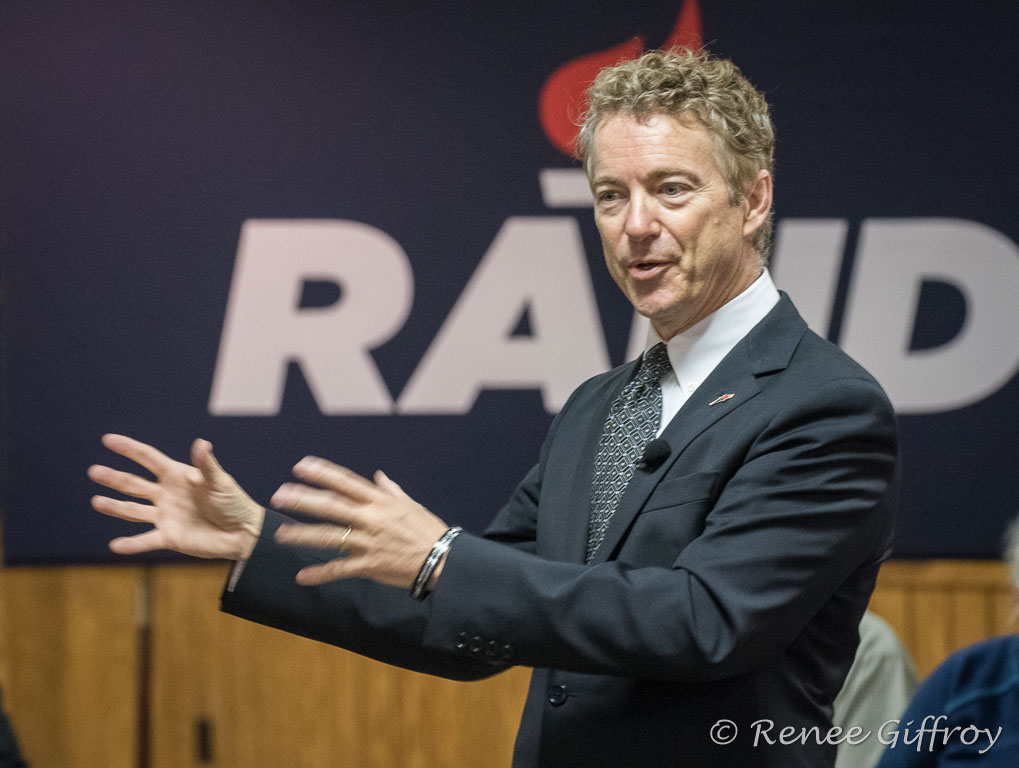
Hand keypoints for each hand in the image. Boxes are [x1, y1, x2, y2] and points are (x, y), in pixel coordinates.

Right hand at [89, 434, 264, 559]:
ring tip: (97, 502)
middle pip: (134, 484)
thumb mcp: (220, 481)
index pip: (149, 459)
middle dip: (114, 478)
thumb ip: (207, 465)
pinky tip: (115, 545)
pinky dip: (131, 545)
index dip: (129, 449)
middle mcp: (166, 494)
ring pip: (134, 511)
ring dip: (115, 507)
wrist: (242, 532)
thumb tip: (201, 443)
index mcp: (177, 476)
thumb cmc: (233, 502)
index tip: (108, 439)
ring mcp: (166, 516)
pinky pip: (146, 541)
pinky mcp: (169, 537)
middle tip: (94, 471)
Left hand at [271, 458, 449, 588]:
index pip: (345, 482)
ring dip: (303, 535)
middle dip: (303, 500)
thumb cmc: (427, 530)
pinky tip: (302, 577)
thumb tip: (378, 476)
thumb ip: (390, 490)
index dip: (322, 473)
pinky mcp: (369, 565)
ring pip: (329, 537)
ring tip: (281, 534)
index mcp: (379, 501)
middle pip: (331, 506)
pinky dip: (320, 574)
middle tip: (279, 496)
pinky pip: (340, 570)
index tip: (300, 466)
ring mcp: (368, 542)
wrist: (442, 560)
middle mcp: (371, 518)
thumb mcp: (410, 505)